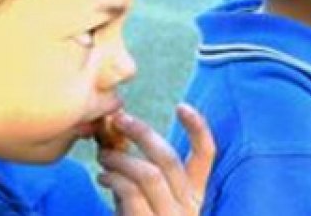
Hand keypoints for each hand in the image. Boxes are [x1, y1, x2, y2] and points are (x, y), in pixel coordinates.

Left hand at [96, 104, 215, 214]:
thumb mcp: (144, 201)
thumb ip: (136, 174)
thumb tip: (114, 138)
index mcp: (193, 197)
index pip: (207, 156)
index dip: (198, 129)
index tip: (182, 106)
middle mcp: (188, 208)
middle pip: (169, 159)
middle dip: (142, 133)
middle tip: (119, 121)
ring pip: (149, 175)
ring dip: (121, 159)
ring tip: (103, 157)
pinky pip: (133, 196)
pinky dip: (114, 180)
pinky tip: (103, 178)